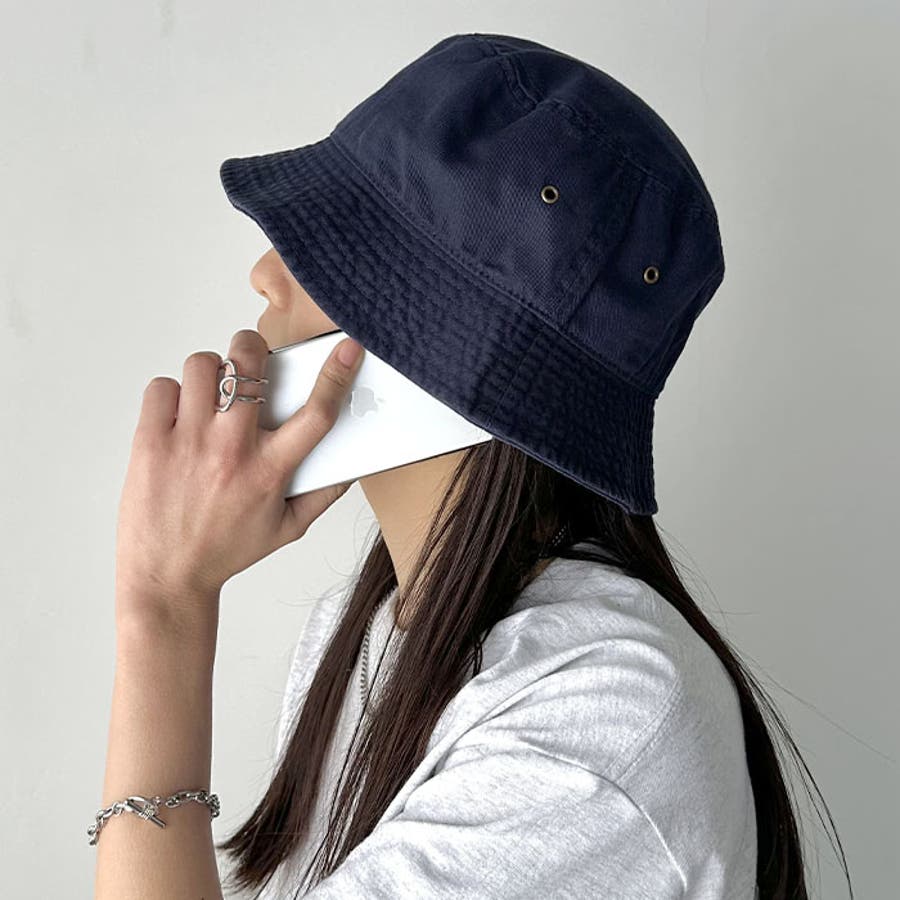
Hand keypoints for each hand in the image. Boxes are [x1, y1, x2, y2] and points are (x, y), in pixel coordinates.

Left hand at [115, 329, 364, 622]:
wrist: (166, 577)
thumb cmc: (226, 550)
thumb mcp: (287, 529)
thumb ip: (324, 495)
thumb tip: (351, 465)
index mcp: (270, 471)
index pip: (316, 413)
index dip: (337, 375)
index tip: (348, 350)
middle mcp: (230, 451)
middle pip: (248, 367)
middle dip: (253, 348)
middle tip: (251, 359)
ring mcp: (187, 442)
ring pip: (202, 366)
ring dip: (211, 370)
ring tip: (211, 392)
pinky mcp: (150, 442)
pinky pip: (161, 386)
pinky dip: (171, 393)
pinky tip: (180, 414)